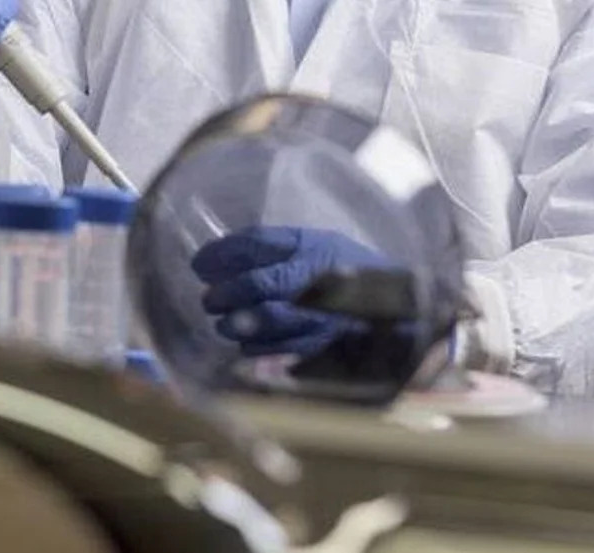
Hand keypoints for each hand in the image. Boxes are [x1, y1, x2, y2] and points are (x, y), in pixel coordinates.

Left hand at [192, 225, 392, 358]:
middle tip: (210, 298)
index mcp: (316, 256)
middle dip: (227, 295)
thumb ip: (267, 243)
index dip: (226, 260)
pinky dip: (255, 348)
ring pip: (270, 326)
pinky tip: (246, 341)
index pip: (263, 258)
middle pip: (264, 292)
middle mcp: (321, 290)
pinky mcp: (321, 352)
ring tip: (226, 321)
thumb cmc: (342, 265)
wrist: (393, 306)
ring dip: (237, 324)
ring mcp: (322, 324)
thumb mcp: (310, 241)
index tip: (200, 263)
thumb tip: (215, 252)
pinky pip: (279, 353)